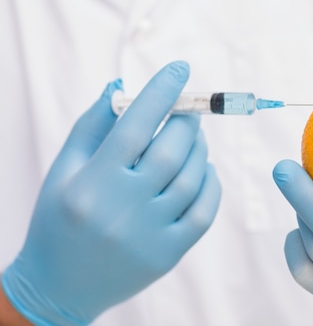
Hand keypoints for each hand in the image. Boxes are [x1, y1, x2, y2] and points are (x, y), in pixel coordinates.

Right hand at [1, 61, 220, 325]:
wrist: (59, 287)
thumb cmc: (58, 219)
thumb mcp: (63, 170)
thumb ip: (93, 126)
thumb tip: (122, 87)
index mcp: (91, 183)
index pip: (134, 127)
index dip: (161, 93)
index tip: (180, 68)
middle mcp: (121, 209)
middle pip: (170, 151)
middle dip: (186, 121)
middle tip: (190, 110)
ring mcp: (148, 235)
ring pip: (191, 178)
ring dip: (199, 149)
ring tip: (194, 137)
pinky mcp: (168, 254)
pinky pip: (204, 211)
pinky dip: (210, 183)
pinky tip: (202, 169)